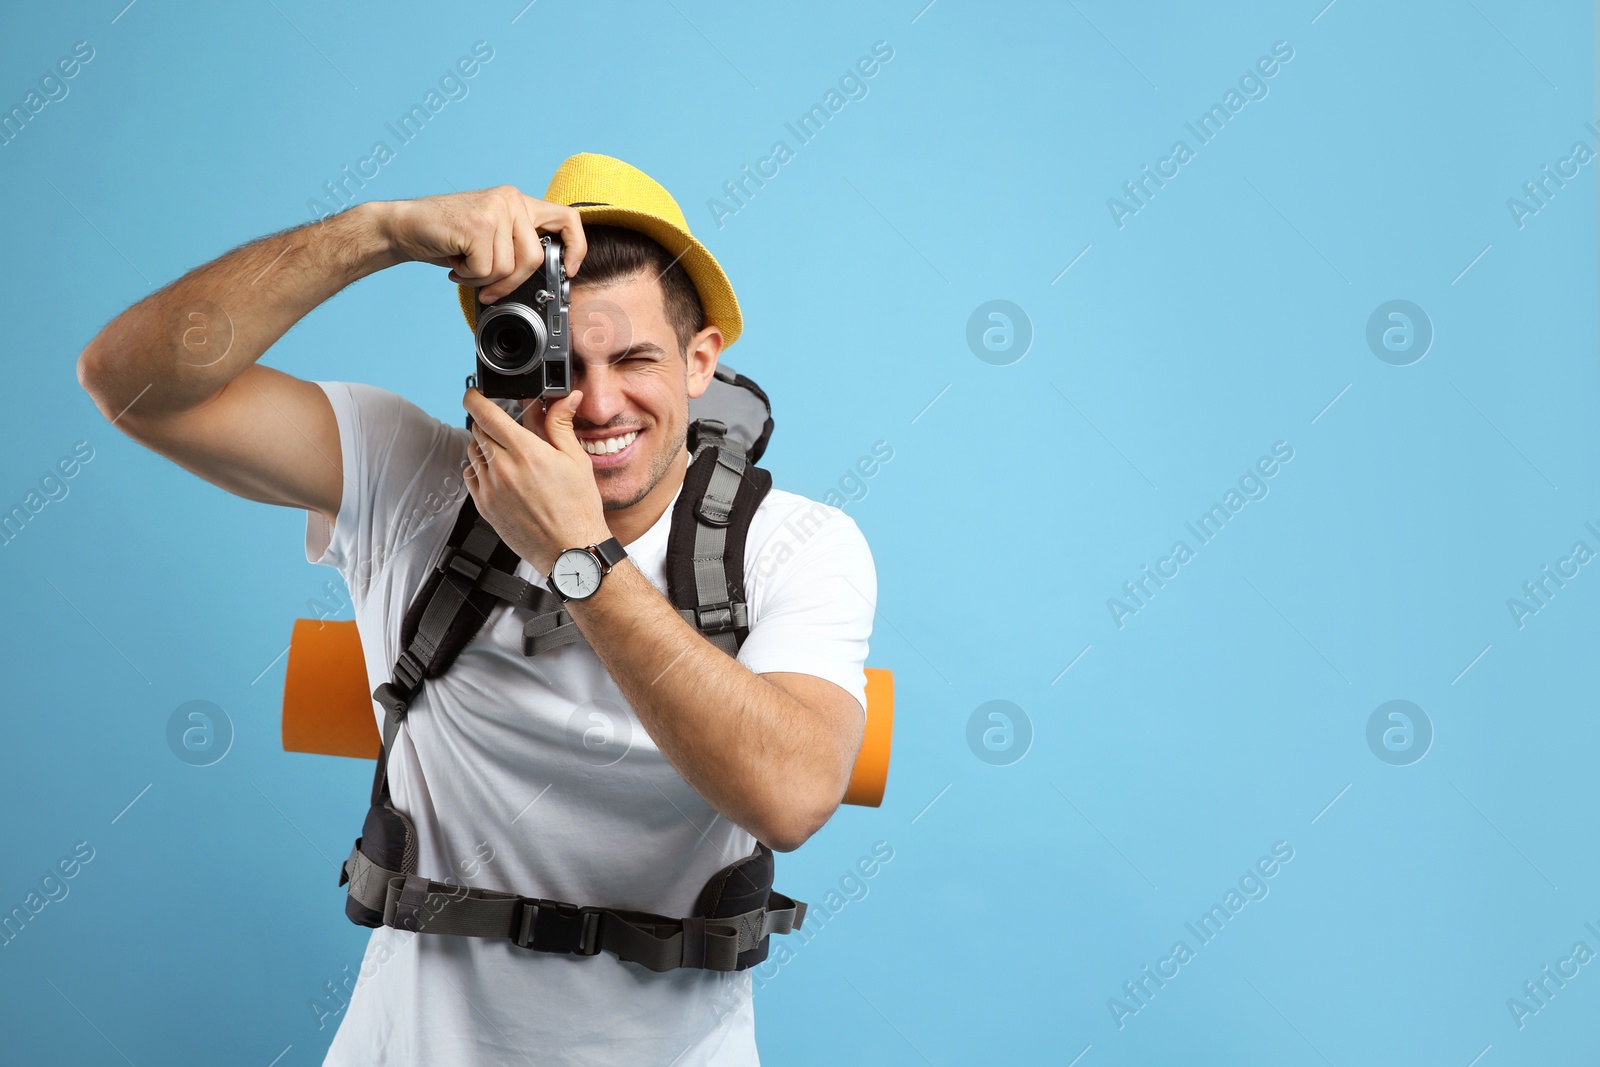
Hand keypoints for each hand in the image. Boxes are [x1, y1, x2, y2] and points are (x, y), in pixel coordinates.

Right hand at [378, 185, 587, 302]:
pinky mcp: (478, 224)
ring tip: (464, 266)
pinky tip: (455, 262)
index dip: (577, 247)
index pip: (567, 219)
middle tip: (488, 288)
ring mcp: (495, 209)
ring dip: (483, 279)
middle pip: (535, 258)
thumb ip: (517, 247)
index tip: (569, 270)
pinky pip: (487, 270)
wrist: (405, 226)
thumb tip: (547, 280)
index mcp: (518, 202)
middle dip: (512, 283)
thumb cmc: (448, 237)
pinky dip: (469, 277)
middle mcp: (510, 200)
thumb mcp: (492, 239)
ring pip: (509, 268)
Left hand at [461, 386, 610, 573]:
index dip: (474, 398)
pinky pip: (471, 476)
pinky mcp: (484, 506)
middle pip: (477, 430)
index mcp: (525, 452)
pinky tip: (499, 474)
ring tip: (507, 454)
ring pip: (472, 452)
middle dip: (488, 423)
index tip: (474, 393)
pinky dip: (479, 468)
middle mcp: (503, 468)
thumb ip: (561, 425)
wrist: (570, 550)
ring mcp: (490, 488)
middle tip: (506, 429)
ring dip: (484, 446)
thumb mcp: (576, 460)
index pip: (485, 414)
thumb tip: (566, 398)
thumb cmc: (578, 508)